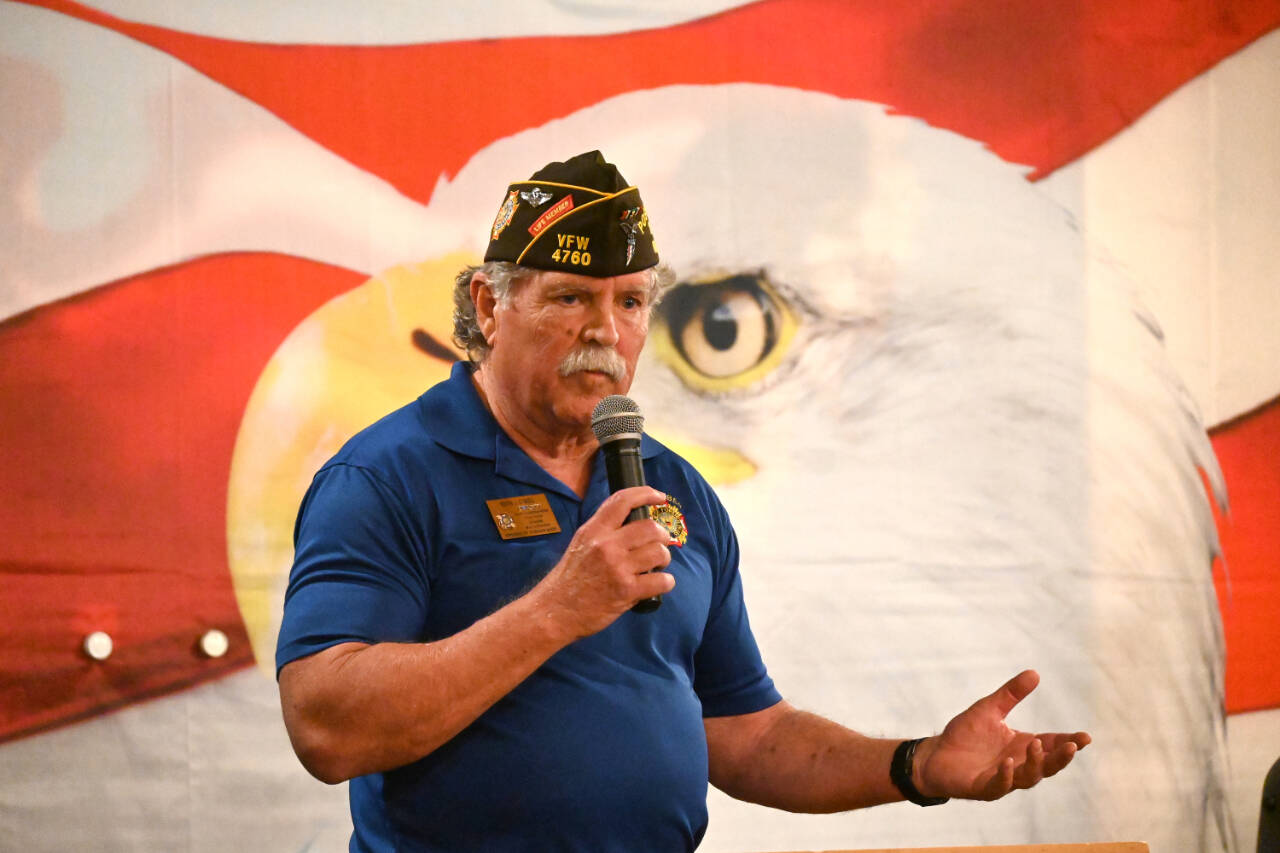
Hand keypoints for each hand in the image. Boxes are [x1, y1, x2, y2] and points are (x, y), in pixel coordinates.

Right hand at [533, 486, 674, 638]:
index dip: (646, 494)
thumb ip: (603, 530)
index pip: (623, 501)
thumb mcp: (581, 543)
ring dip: (664, 559)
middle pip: (651, 528)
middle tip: (660, 545)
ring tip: (656, 566)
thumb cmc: (569, 579)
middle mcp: (606, 545)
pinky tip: (658, 584)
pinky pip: (662, 580)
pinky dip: (666, 582)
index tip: (660, 497)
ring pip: (659, 552)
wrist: (554, 611)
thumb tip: (632, 521)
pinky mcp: (626, 591)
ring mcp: (617, 568)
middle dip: (662, 536)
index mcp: (594, 530)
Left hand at [913, 670, 1090, 800]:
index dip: (1069, 742)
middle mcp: (1017, 765)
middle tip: (1073, 745)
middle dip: (1061, 757)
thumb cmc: (964, 734)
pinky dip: (1005, 776)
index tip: (1086, 736)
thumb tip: (1035, 672)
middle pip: (1047, 765)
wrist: (935, 755)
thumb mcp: (989, 709)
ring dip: (1035, 764)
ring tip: (1036, 745)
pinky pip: (999, 786)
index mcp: (1022, 746)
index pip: (1052, 745)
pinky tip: (1008, 763)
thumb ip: (1011, 694)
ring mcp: (1002, 779)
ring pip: (1028, 778)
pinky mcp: (983, 788)